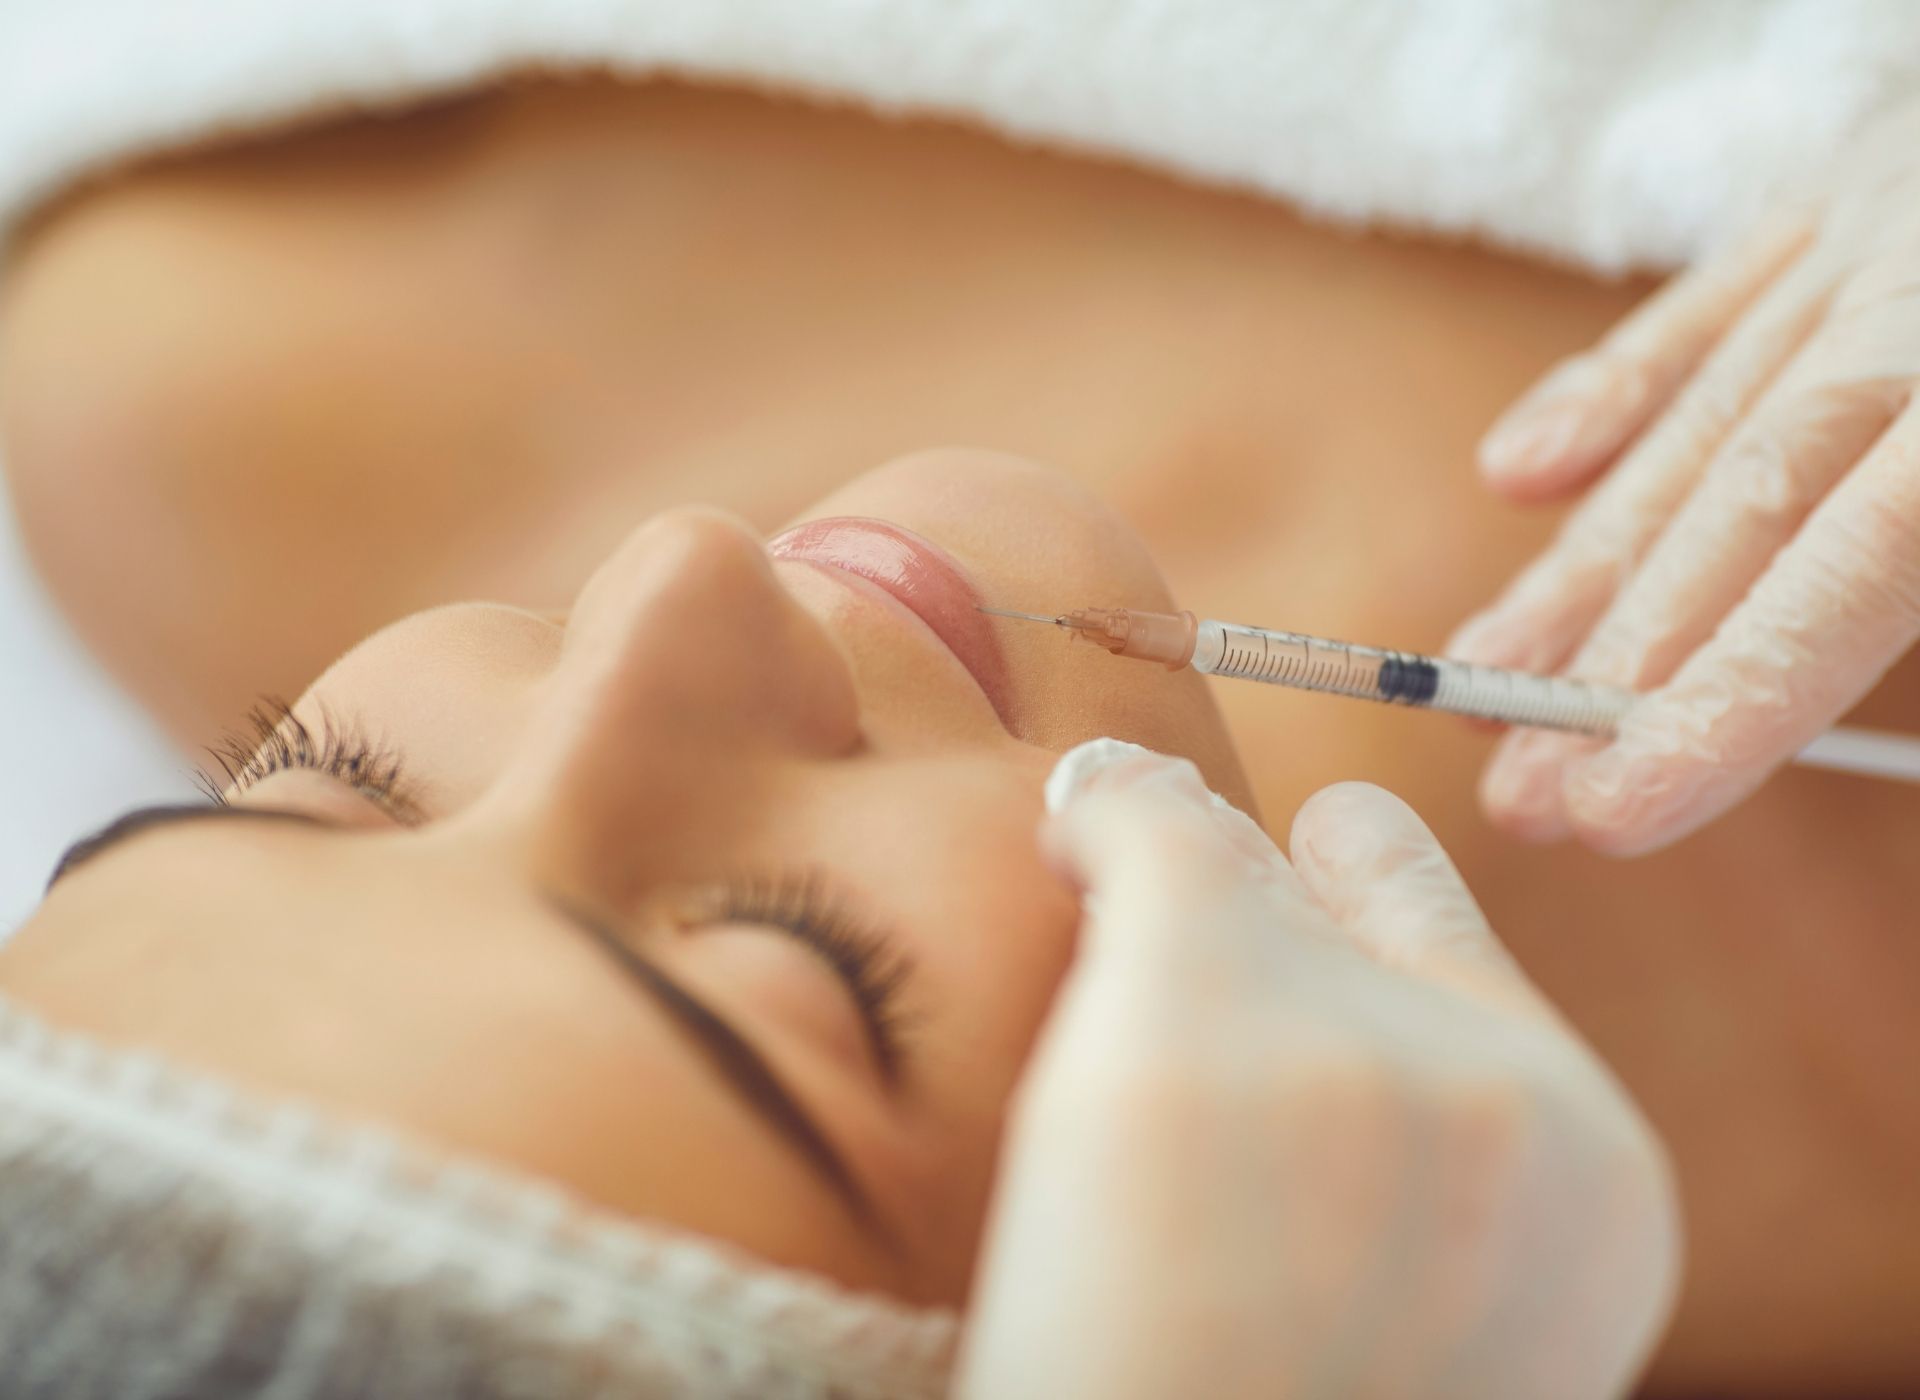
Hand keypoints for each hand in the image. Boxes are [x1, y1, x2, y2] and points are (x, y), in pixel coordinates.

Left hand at [957, 741, 1678, 1399]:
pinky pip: (1155, 839)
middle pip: (1372, 922)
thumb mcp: (1436, 1321)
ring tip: (1101, 844)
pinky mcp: (1207, 1007)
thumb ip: (1434, 1173)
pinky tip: (1074, 829)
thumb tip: (1330, 987)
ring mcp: (1360, 1050)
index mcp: (1599, 1192)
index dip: (1399, 920)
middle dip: (1284, 888)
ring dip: (1173, 872)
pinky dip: (1105, 823)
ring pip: (1250, 891)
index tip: (1332, 852)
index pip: (1497, 987)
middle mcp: (1507, 1101)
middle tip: (1189, 840)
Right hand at [1450, 98, 1919, 853]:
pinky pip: (1706, 301)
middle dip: (1619, 665)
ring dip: (1585, 569)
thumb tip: (1905, 718)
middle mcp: (1914, 304)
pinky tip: (1519, 477)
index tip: (1621, 810)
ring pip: (1700, 423)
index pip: (1845, 569)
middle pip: (1740, 506)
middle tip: (1523, 800)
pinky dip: (1610, 390)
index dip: (1726, 696)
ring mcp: (1864, 237)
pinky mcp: (1833, 195)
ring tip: (1487, 686)